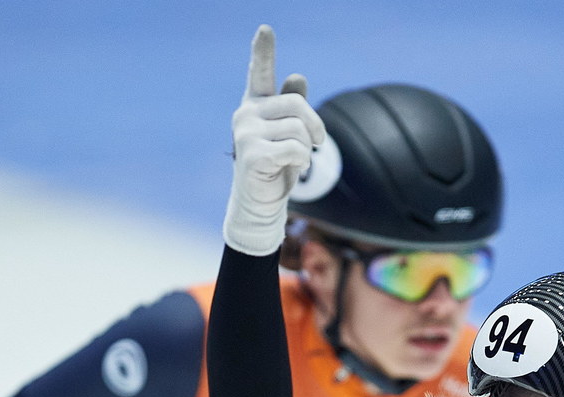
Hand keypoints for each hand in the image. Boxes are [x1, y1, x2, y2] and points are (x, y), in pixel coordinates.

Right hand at [223, 24, 325, 255]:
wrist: (261, 201)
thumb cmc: (277, 165)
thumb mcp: (289, 134)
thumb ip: (293, 106)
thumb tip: (298, 76)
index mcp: (255, 105)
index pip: (260, 73)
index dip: (263, 51)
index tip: (265, 29)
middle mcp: (246, 114)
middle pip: (296, 104)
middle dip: (314, 125)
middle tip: (317, 143)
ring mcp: (245, 133)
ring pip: (299, 129)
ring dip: (308, 148)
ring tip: (296, 160)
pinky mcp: (252, 154)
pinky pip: (295, 148)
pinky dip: (302, 160)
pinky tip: (292, 168)